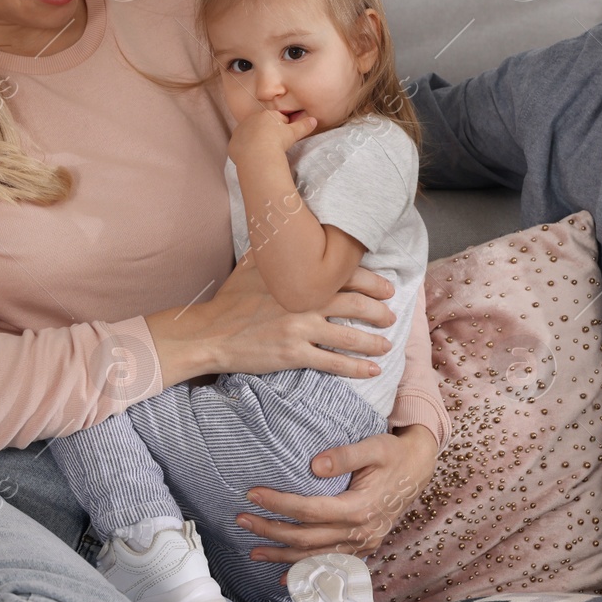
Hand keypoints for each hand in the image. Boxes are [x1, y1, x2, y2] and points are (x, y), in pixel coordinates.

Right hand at [147, 259, 394, 386]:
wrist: (210, 331)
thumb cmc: (230, 298)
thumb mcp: (253, 264)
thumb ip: (278, 253)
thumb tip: (290, 230)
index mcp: (299, 277)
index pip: (346, 275)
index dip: (372, 282)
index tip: (387, 289)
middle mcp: (305, 301)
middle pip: (355, 304)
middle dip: (379, 311)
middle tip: (391, 315)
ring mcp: (301, 329)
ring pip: (350, 335)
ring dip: (373, 340)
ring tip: (387, 343)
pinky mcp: (295, 354)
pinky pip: (334, 362)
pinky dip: (357, 368)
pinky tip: (373, 370)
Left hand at [228, 107, 314, 164]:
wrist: (258, 155)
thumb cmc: (277, 142)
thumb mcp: (294, 133)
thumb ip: (304, 125)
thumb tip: (314, 120)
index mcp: (267, 115)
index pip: (276, 119)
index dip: (282, 129)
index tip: (284, 139)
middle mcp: (251, 119)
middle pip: (261, 126)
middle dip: (267, 134)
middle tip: (274, 147)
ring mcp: (240, 131)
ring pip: (249, 135)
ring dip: (255, 142)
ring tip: (263, 153)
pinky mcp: (233, 144)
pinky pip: (240, 147)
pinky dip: (245, 152)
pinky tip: (253, 158)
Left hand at [236, 423, 436, 563]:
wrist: (418, 469)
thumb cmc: (393, 454)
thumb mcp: (374, 446)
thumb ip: (344, 455)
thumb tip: (313, 465)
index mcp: (360, 508)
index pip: (310, 510)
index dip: (279, 504)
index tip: (252, 494)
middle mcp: (360, 532)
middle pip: (306, 538)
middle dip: (271, 531)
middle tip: (241, 519)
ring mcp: (362, 544)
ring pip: (315, 556)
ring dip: (281, 556)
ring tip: (253, 552)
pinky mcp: (362, 547)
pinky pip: (330, 563)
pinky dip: (306, 570)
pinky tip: (284, 576)